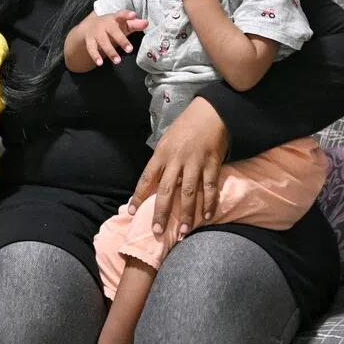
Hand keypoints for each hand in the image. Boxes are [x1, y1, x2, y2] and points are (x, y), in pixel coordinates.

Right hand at [84, 10, 149, 66]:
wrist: (89, 26)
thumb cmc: (112, 26)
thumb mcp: (123, 24)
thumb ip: (135, 24)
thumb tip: (146, 23)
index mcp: (115, 18)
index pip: (121, 14)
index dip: (127, 15)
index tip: (133, 15)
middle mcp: (105, 24)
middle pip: (113, 31)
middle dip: (122, 40)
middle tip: (130, 50)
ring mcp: (97, 33)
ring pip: (103, 42)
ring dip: (110, 52)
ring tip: (118, 61)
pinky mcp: (90, 41)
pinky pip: (91, 49)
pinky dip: (95, 56)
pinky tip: (100, 63)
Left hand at [128, 96, 226, 236]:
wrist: (210, 112)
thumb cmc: (186, 126)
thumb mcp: (167, 140)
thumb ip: (161, 160)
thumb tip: (154, 181)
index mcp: (162, 153)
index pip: (146, 177)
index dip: (138, 196)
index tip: (131, 211)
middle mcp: (176, 159)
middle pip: (166, 190)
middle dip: (161, 212)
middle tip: (158, 231)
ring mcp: (195, 163)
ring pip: (189, 192)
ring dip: (186, 214)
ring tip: (184, 231)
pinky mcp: (212, 164)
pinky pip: (210, 187)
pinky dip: (209, 203)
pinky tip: (207, 217)